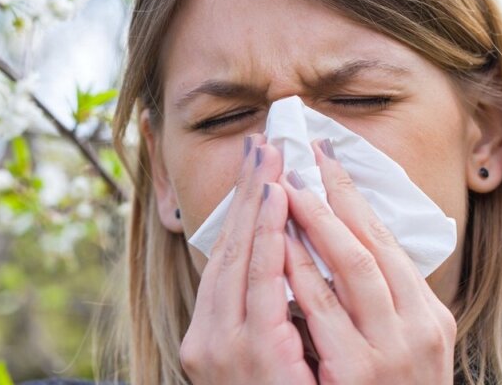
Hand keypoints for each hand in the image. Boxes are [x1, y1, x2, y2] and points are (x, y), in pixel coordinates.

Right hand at [180, 134, 315, 384]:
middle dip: (248, 195)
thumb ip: (273, 314)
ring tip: (274, 162)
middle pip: (229, 250)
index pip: (229, 259)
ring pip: (241, 259)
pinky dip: (268, 240)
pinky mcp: (250, 355)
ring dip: (259, 205)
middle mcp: (208, 339)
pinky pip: (261, 286)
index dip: (245, 210)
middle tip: (264, 145)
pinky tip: (279, 205)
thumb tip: (294, 264)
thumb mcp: (272, 355)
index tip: (261, 170)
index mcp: (213, 335)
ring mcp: (224, 349)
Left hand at [279, 138, 456, 383]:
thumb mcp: (402, 348)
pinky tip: (279, 247)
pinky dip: (302, 275)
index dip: (355, 197)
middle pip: (373, 245)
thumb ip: (382, 304)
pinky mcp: (359, 375)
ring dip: (316, 225)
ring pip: (353, 269)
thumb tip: (347, 245)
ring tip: (287, 187)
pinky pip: (323, 314)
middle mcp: (419, 329)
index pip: (389, 241)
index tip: (328, 159)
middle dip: (334, 197)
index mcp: (429, 317)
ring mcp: (390, 353)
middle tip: (302, 158)